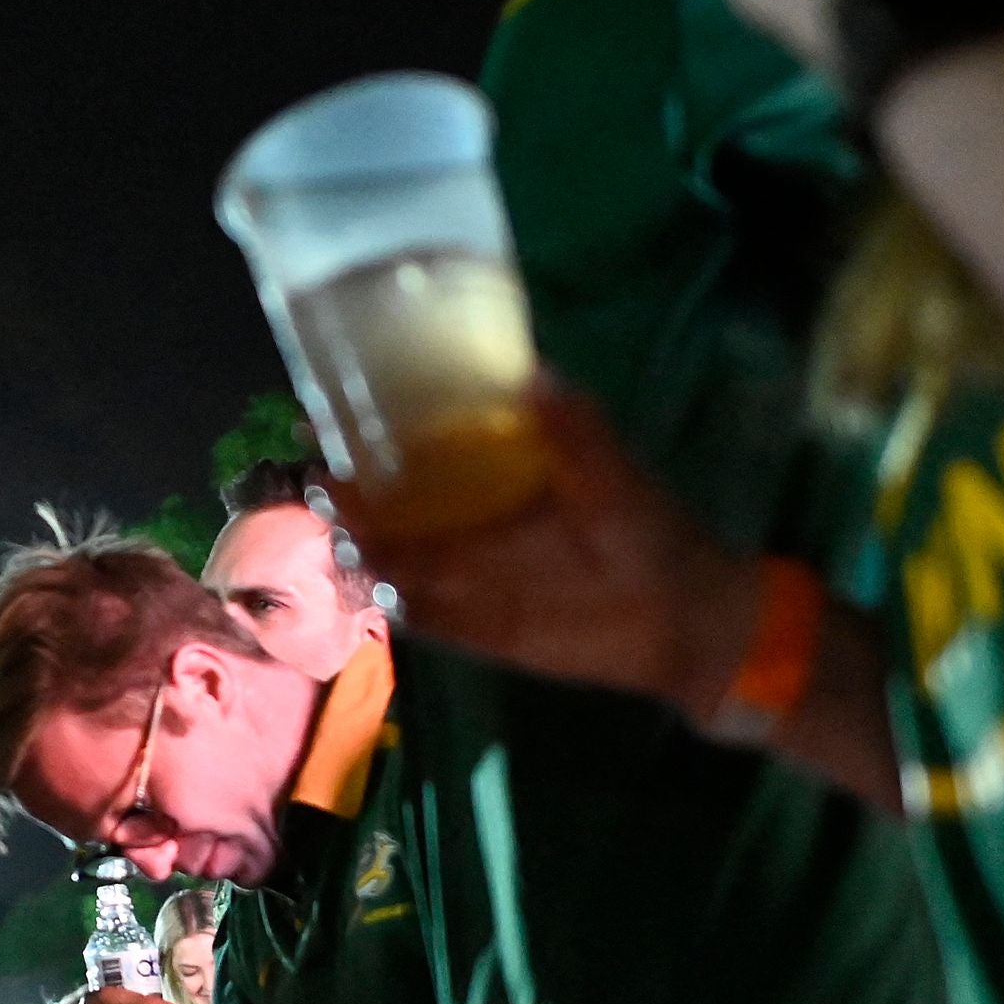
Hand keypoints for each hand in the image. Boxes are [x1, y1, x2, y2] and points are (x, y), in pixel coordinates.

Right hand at [360, 387, 761, 717]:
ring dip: (362, 551)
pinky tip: (369, 595)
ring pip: (394, 560)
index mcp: (494, 473)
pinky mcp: (474, 628)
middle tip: (324, 483)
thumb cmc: (650, 534)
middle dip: (351, 496)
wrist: (680, 621)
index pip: (418, 447)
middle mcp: (469, 521)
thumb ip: (575, 430)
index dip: (371, 434)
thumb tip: (534, 376)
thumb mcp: (614, 473)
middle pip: (390, 505)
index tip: (327, 420)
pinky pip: (420, 617)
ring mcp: (467, 577)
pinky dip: (392, 607)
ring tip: (339, 539)